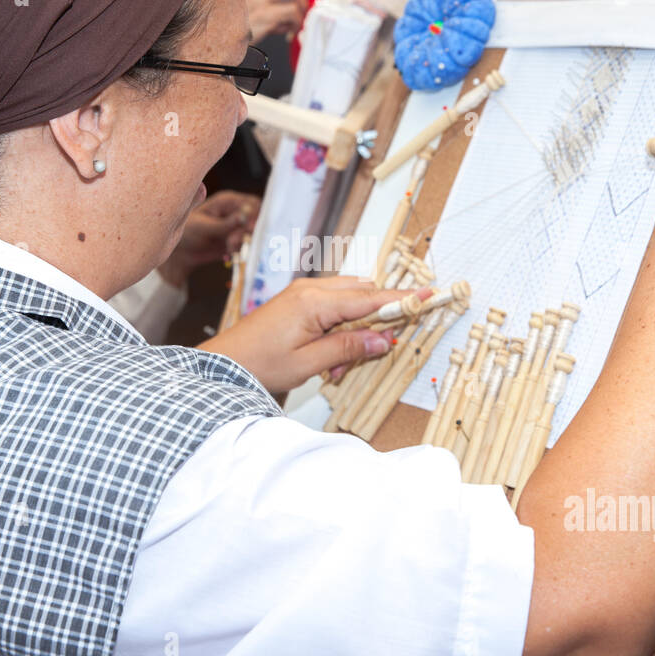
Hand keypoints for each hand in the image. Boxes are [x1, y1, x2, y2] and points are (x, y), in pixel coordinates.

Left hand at [158, 190, 259, 287]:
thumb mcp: (204, 227)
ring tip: (229, 248)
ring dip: (244, 243)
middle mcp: (235, 213)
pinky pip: (247, 245)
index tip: (249, 228)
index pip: (251, 204)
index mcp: (228, 202)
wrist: (181, 252)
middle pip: (256, 219)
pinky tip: (228, 254)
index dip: (255, 215)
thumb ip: (225, 223)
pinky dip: (241, 251)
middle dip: (248, 232)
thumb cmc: (187, 233)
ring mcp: (237, 227)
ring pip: (253, 234)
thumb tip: (245, 216)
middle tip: (233, 242)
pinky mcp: (237, 241)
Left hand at [198, 277, 432, 393]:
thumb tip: (384, 339)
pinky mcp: (298, 301)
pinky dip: (341, 327)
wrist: (224, 363)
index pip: (370, 299)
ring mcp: (303, 293)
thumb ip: (349, 348)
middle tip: (381, 348)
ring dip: (357, 328)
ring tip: (339, 365)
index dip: (402, 300)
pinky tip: (330, 358)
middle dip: (377, 320)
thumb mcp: (309, 363)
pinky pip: (332, 306)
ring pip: (349, 300)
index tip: (430, 294)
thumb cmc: (260, 364)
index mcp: (315, 302)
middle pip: (363, 294)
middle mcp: (311, 290)